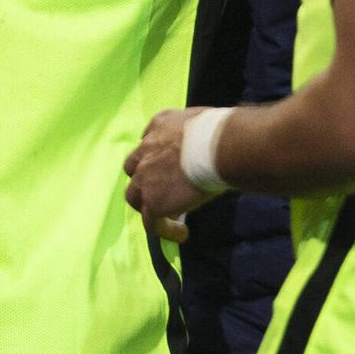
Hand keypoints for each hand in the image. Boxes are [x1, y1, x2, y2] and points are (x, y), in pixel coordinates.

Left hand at [123, 106, 220, 225]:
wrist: (219, 147)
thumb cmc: (221, 131)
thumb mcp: (202, 120)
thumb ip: (196, 132)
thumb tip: (213, 143)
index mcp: (159, 125)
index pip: (147, 141)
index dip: (154, 155)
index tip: (165, 165)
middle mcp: (146, 149)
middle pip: (133, 168)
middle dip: (144, 179)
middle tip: (161, 189)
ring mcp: (145, 177)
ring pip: (134, 195)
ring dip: (147, 204)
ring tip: (165, 215)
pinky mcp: (153, 201)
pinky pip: (151, 222)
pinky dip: (165, 229)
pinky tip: (182, 233)